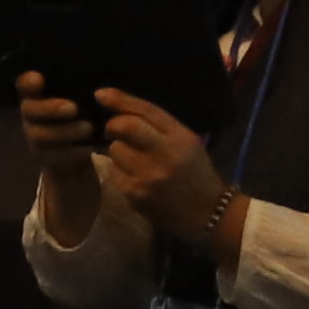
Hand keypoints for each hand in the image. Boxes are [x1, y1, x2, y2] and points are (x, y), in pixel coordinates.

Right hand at [16, 72, 105, 233]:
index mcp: (35, 95)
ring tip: (89, 128)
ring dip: (66, 131)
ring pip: (41, 134)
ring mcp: (34, 137)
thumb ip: (79, 92)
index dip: (28, 82)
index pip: (24, 85)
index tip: (39, 79)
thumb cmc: (79, 117)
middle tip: (74, 108)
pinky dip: (74, 151)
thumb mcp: (78, 101)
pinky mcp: (45, 158)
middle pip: (29, 109)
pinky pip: (55, 155)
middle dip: (50, 108)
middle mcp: (30, 115)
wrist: (75, 155)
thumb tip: (98, 86)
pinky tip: (90, 147)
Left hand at [65, 88, 231, 263]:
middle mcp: (166, 154)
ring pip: (114, 149)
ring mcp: (149, 176)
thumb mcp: (186, 142)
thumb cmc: (195, 171)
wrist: (208, 213)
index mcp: (181, 138)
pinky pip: (113, 172)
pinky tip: (133, 176)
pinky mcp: (135, 194)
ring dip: (117, 150)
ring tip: (132, 158)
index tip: (100, 95)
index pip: (146, 111)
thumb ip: (157, 124)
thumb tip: (116, 102)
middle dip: (113, 125)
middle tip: (113, 130)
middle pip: (125, 126)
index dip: (120, 100)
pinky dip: (118, 170)